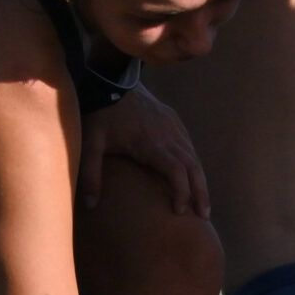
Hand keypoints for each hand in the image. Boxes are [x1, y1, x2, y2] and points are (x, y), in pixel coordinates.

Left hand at [78, 84, 208, 217]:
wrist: (111, 79)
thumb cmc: (101, 114)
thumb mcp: (91, 144)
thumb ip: (91, 174)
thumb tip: (91, 206)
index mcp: (150, 142)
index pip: (176, 170)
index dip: (182, 191)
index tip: (180, 212)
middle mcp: (167, 134)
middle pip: (192, 166)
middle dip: (200, 192)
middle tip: (204, 216)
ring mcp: (172, 125)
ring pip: (194, 156)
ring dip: (200, 180)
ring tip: (202, 203)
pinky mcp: (172, 119)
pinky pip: (188, 144)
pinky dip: (194, 164)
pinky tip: (193, 177)